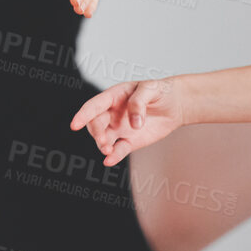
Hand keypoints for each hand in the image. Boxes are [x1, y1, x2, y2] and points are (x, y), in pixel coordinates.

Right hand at [70, 78, 185, 164]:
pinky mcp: (129, 141)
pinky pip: (118, 150)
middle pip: (96, 124)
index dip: (83, 115)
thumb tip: (134, 124)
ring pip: (103, 139)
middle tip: (103, 141)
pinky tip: (110, 161)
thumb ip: (139, 103)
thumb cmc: (160, 91)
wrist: (175, 105)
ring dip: (103, 146)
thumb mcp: (151, 89)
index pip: (94, 106)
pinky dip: (113, 156)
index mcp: (113, 97)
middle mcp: (112, 113)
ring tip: (108, 151)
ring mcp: (119, 128)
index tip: (75, 124)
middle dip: (96, 133)